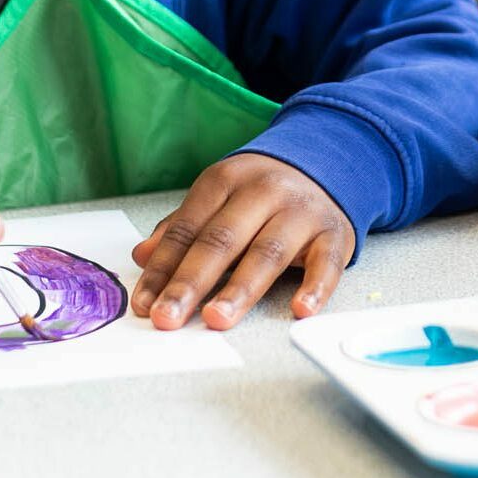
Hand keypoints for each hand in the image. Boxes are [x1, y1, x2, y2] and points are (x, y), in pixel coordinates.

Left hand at [130, 153, 351, 330]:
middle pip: (222, 240)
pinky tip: (300, 309)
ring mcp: (302, 211)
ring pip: (267, 253)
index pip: (188, 228)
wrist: (327, 159)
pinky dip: (315, 287)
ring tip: (216, 318)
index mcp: (228, 179)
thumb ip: (183, 227)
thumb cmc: (263, 191)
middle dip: (191, 282)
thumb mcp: (220, 196)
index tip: (144, 305)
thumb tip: (142, 255)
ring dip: (240, 289)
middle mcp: (265, 191)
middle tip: (167, 317)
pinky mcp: (334, 233)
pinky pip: (326, 262)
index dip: (163, 268)